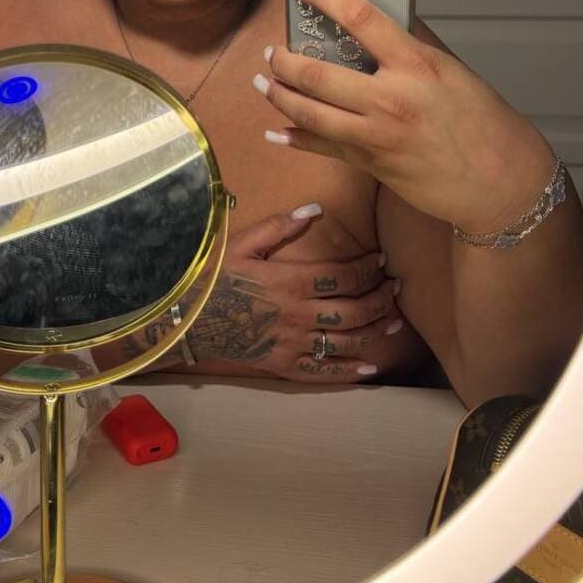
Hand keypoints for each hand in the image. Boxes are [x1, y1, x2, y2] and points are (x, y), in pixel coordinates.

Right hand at [186, 204, 401, 382]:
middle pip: (354, 310)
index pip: (343, 277)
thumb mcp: (241, 245)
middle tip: (397, 288)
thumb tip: (314, 209)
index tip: (380, 262)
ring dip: (376, 331)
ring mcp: (292, 344)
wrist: (186, 321)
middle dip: (381, 298)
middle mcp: (297, 316)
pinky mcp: (283, 366)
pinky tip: (369, 369)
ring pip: (346, 341)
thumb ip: (278, 226)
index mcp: (289, 282)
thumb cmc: (213, 279)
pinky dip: (349, 372)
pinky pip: (323, 373)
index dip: (368, 269)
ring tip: (395, 322)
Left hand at [257, 0, 553, 234]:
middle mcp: (390, 99)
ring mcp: (376, 134)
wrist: (499, 181)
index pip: (359, 17)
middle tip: (272, 52)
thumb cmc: (484, 126)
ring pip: (309, 112)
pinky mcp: (370, 163)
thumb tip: (383, 22)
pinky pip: (321, 147)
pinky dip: (295, 138)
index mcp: (415, 65)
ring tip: (265, 83)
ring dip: (279, 96)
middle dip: (283, 60)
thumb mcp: (451, 70)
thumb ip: (413, 46)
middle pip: (317, 73)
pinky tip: (277, 131)